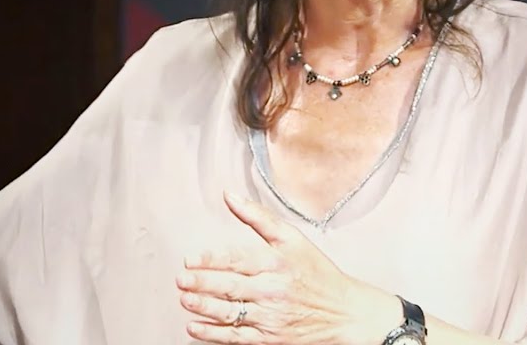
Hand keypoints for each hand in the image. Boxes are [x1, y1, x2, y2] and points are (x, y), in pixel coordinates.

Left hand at [175, 191, 400, 344]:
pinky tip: (195, 328)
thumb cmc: (317, 273)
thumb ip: (258, 217)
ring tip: (185, 300)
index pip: (239, 260)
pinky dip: (214, 335)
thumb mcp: (292, 238)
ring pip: (231, 313)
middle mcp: (272, 290)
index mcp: (276, 263)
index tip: (190, 259)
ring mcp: (270, 317)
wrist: (345, 312)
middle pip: (231, 287)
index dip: (212, 260)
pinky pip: (237, 338)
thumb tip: (230, 196)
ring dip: (205, 308)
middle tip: (181, 279)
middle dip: (202, 284)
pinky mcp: (270, 338)